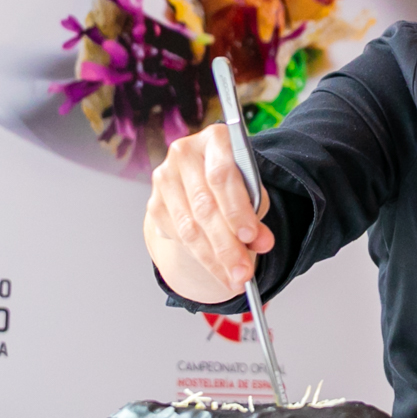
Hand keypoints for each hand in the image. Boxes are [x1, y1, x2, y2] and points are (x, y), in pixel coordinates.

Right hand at [144, 124, 273, 304]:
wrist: (204, 177)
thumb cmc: (234, 180)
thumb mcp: (251, 187)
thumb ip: (257, 210)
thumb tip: (261, 242)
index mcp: (214, 138)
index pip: (222, 175)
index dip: (236, 209)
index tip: (251, 237)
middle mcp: (184, 153)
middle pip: (205, 206)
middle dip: (227, 246)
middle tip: (244, 273)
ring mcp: (164, 178)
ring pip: (190, 227)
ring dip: (214, 259)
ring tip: (235, 279)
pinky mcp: (155, 203)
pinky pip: (179, 237)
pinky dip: (200, 257)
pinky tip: (218, 270)